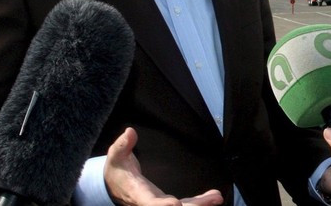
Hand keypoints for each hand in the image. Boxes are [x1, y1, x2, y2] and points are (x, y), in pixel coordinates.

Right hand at [104, 127, 223, 205]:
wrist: (114, 186)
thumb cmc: (116, 170)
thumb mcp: (115, 156)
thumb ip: (122, 145)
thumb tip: (130, 131)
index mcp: (137, 194)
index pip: (149, 203)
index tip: (175, 204)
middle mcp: (149, 203)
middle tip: (213, 199)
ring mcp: (159, 204)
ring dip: (200, 204)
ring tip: (217, 197)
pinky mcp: (165, 202)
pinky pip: (185, 204)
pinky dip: (199, 202)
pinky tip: (214, 197)